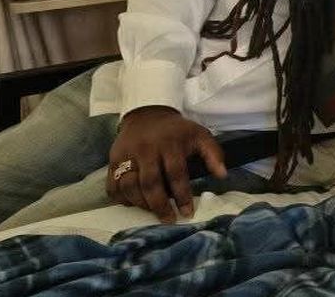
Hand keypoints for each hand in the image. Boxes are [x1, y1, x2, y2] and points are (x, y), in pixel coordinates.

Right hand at [106, 106, 226, 222]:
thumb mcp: (199, 135)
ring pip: (129, 186)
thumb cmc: (177, 131)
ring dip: (141, 203)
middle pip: (150, 183)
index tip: (187, 213)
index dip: (182, 195)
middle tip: (169, 219)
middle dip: (159, 205)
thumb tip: (222, 175)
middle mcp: (146, 149)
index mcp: (169, 144)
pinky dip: (121, 198)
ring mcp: (126, 155)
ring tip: (153, 211)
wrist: (147, 114)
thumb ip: (213, 154)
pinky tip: (134, 203)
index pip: (176, 174)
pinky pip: (113, 185)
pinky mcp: (112, 160)